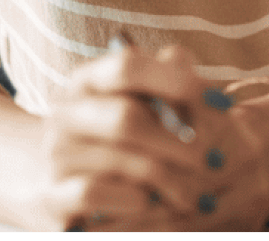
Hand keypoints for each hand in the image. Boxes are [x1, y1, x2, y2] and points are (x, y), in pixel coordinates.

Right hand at [31, 41, 212, 230]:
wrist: (48, 178)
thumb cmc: (112, 135)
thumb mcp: (138, 101)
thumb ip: (169, 78)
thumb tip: (188, 66)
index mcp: (88, 80)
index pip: (127, 66)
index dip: (177, 81)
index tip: (220, 103)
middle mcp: (66, 113)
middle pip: (126, 118)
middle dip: (179, 142)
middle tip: (214, 161)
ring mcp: (56, 155)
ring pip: (118, 161)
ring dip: (167, 179)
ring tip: (196, 194)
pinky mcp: (52, 196)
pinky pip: (94, 194)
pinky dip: (132, 199)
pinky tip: (152, 203)